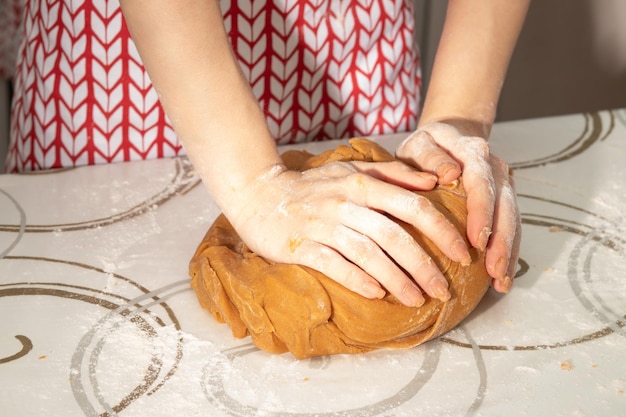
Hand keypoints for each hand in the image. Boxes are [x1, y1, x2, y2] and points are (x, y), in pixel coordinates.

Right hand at [226, 159, 472, 306]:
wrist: (260, 195)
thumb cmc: (313, 187)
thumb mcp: (352, 170)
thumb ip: (393, 173)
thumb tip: (432, 182)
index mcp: (362, 183)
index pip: (412, 205)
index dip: (441, 231)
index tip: (461, 253)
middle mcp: (346, 203)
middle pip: (395, 236)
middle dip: (424, 265)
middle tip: (443, 289)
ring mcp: (323, 225)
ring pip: (369, 254)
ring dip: (397, 279)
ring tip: (417, 300)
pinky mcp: (302, 246)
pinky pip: (335, 265)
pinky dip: (358, 280)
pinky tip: (378, 295)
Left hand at [396, 121, 520, 291]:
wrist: (449, 135)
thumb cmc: (426, 146)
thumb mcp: (419, 144)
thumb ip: (430, 156)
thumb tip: (449, 174)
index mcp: (473, 152)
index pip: (481, 183)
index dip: (482, 213)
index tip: (478, 240)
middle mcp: (494, 167)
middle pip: (504, 205)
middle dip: (502, 240)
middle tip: (493, 270)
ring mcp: (503, 183)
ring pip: (512, 219)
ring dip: (509, 251)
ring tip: (501, 281)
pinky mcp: (504, 199)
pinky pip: (510, 227)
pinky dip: (508, 252)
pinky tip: (502, 277)